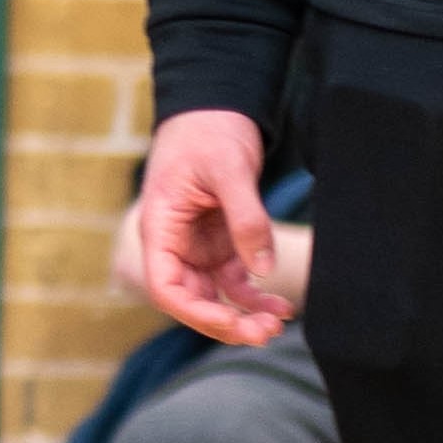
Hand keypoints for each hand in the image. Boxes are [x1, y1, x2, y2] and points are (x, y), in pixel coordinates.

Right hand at [135, 110, 293, 342]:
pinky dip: (257, 296)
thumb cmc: (208, 132)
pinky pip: (236, 281)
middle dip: (226, 322)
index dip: (195, 313)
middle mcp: (175, 246)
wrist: (214, 109)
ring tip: (278, 324)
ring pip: (216, 297)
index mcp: (160, 229)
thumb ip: (245, 219)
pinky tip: (282, 306)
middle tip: (265, 333)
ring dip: (244, 315)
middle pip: (192, 300)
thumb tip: (262, 268)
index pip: (166, 287)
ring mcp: (198, 247)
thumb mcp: (228, 169)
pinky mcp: (221, 244)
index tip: (231, 323)